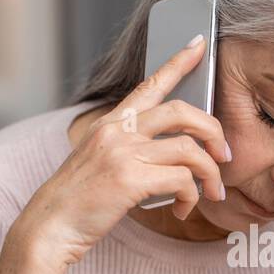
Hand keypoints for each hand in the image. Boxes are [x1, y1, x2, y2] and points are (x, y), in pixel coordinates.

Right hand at [0, 35, 229, 273]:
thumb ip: (128, 149)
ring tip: (211, 194)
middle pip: (183, 112)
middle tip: (225, 156)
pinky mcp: (130, 179)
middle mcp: (117, 131)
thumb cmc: (77, 202)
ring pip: (190, 150)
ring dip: (210, 174)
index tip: (200, 45)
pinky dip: (191, 197)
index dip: (179, 62)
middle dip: (214, 132)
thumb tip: (171, 156)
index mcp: (110, 123)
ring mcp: (123, 153)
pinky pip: (182, 181)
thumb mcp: (99, 162)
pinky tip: (183, 210)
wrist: (48, 228)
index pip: (150, 84)